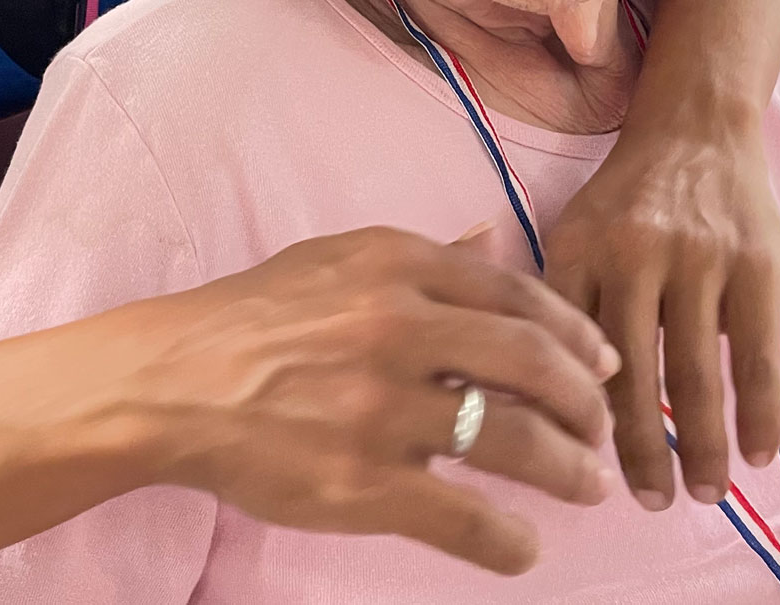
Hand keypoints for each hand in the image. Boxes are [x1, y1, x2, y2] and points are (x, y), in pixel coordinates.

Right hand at [114, 226, 620, 574]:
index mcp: (397, 265)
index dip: (576, 334)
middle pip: (534, 364)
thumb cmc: (258, 314)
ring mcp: (382, 407)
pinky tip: (522, 547)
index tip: (603, 365)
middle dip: (588, 403)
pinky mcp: (362, 482)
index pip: (520, 294)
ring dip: (570, 471)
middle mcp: (398, 327)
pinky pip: (466, 518)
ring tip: (586, 485)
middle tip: (601, 431)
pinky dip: (510, 541)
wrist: (176, 381)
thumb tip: (493, 232)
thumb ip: (426, 254)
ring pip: (516, 441)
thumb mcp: (339, 259)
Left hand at [542, 109, 779, 510]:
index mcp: (576, 249)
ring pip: (696, 375)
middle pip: (631, 375)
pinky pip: (757, 356)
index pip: (564, 349)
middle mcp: (633, 255)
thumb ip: (560, 299)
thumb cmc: (627, 196)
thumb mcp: (573, 230)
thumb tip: (543, 393)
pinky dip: (759, 414)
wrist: (695, 125)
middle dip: (638, 450)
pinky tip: (757, 454)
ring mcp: (698, 260)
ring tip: (702, 493)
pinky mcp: (755, 266)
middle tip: (649, 502)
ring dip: (700, 446)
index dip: (569, 416)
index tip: (573, 468)